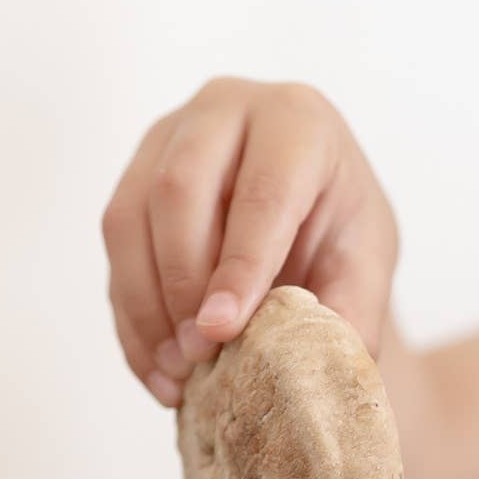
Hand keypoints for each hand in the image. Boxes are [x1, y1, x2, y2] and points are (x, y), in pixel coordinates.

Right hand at [102, 78, 397, 405]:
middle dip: (182, 284)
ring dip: (146, 304)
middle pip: (178, 191)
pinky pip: (113, 247)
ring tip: (176, 369)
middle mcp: (224, 110)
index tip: (222, 330)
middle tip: (198, 354)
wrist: (305, 214)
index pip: (261, 192)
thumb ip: (350, 310)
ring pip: (130, 218)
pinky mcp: (132, 174)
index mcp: (296, 120)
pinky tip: (155, 366)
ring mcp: (166, 137)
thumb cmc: (337, 229)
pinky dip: (130, 315)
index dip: (239, 266)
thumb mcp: (365, 264)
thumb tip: (316, 361)